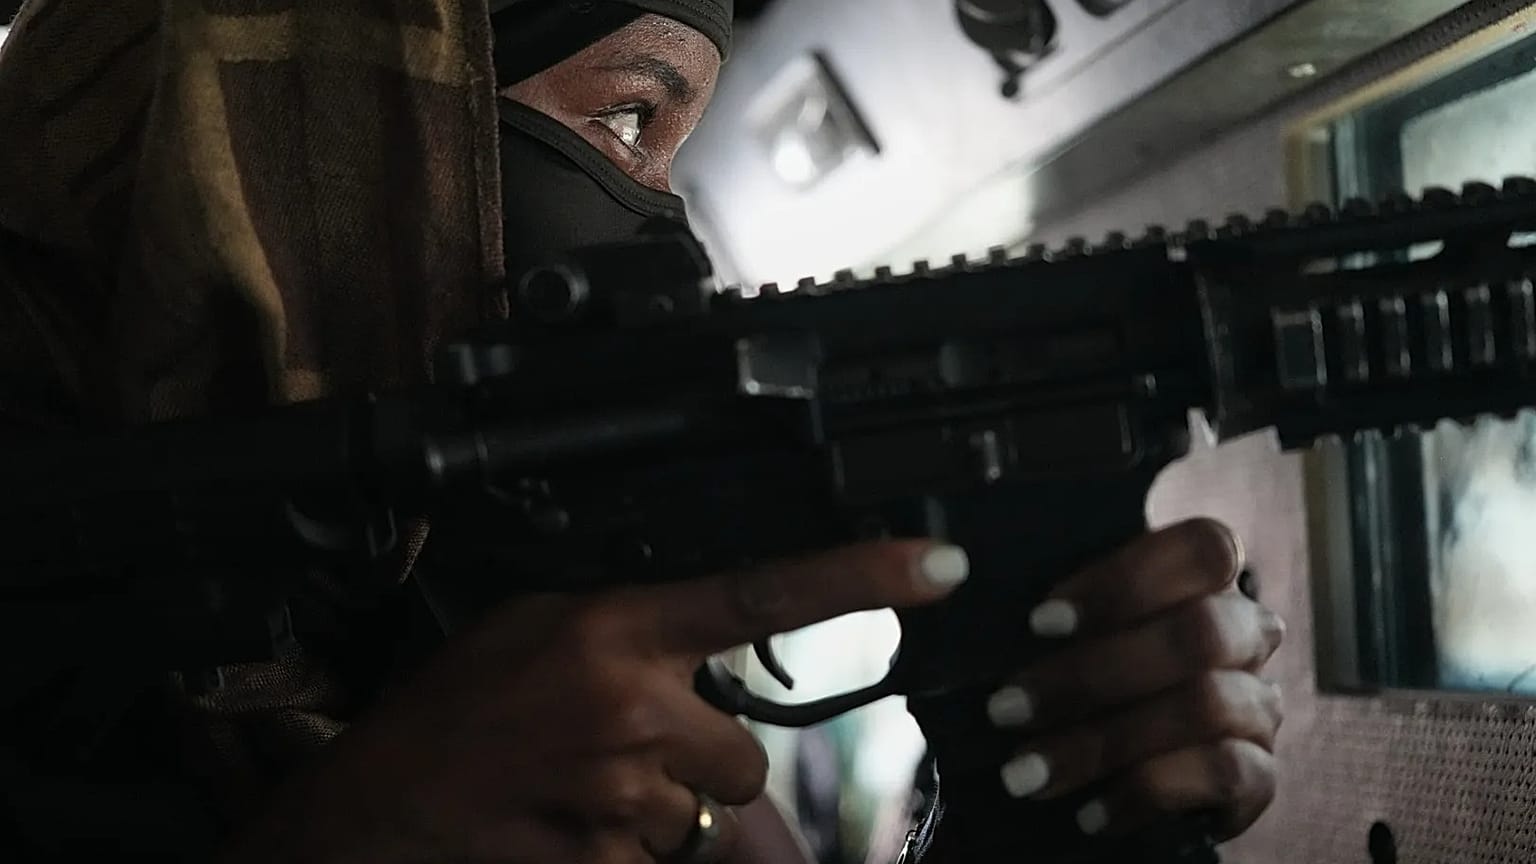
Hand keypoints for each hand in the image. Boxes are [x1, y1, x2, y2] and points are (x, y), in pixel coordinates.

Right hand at [220, 540, 969, 863]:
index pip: (758, 593)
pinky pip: (660, 863)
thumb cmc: (449, 711)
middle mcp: (630, 707)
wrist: (371, 811)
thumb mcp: (533, 628)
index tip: (934, 566)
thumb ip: (634, 637)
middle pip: (744, 755)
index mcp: (614, 628)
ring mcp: (620, 794)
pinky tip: (567, 830)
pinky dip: (627, 856)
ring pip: (705, 817)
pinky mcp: (604, 863)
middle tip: (622, 756)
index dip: (854, 576)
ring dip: (659, 816)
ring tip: (576, 795)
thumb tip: (712, 668)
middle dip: (700, 767)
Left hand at [985, 519, 1282, 842]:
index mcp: (1203, 582)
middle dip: (1092, 673)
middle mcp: (1246, 633)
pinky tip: (1089, 812)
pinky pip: (1223, 772)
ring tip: (1024, 771)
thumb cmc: (1076, 689)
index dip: (1126, 580)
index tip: (1040, 622)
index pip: (1205, 548)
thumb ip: (1045, 608)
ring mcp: (1259, 704)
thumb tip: (956, 574)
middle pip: (1202, 630)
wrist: (1108, 782)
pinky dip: (1146, 790)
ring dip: (1101, 741)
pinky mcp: (1260, 776)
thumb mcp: (1057, 638)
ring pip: (1207, 703)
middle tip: (1007, 707)